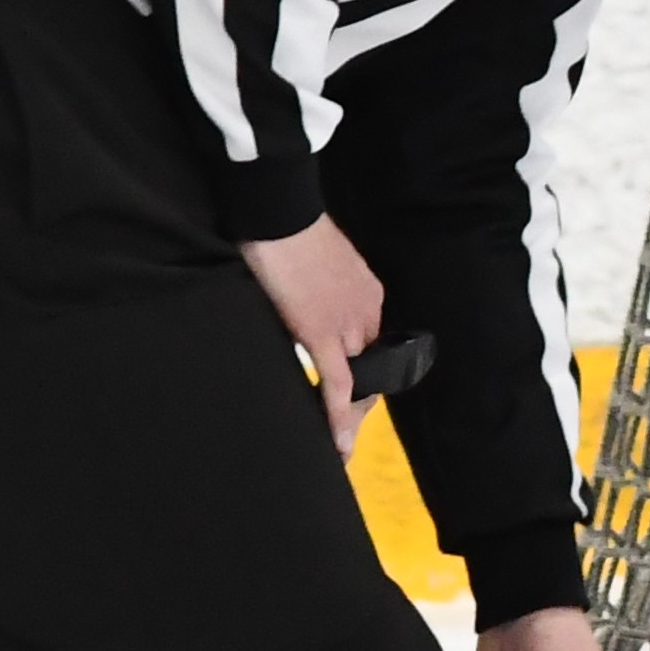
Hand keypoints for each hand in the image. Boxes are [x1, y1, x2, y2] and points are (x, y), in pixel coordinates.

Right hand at [240, 215, 384, 459]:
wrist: (278, 208)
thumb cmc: (284, 225)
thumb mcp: (313, 262)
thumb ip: (318, 288)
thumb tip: (302, 301)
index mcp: (367, 293)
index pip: (371, 342)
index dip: (364, 371)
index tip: (353, 392)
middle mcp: (367, 311)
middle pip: (370, 365)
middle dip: (362, 399)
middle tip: (345, 429)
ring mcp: (347, 324)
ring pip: (357, 379)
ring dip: (349, 413)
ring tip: (339, 442)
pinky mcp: (322, 333)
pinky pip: (336, 384)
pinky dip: (338, 416)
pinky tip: (336, 442)